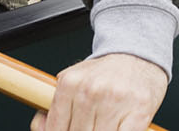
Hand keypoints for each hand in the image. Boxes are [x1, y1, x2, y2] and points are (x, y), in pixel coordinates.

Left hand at [30, 53, 165, 130]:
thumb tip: (39, 126)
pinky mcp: (139, 111)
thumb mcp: (74, 81)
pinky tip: (117, 128)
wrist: (139, 55)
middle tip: (89, 126)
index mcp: (70, 84)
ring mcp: (115, 102)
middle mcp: (90, 91)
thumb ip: (55, 105)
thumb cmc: (105, 73)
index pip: (56, 129)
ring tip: (102, 125)